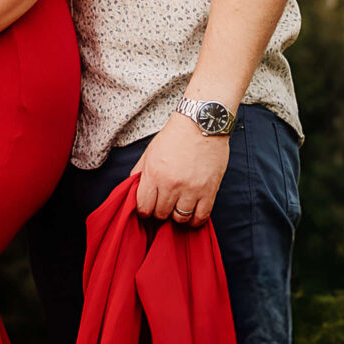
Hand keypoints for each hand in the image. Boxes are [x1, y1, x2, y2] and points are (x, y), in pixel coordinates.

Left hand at [134, 112, 229, 226]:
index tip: (149, 208)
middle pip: (161, 214)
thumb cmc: (175, 136)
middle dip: (161, 212)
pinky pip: (201, 217)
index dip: (144, 210)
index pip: (143, 207)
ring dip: (178, 216)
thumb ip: (140, 173)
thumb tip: (134, 191)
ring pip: (180, 218)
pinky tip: (192, 213)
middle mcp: (171, 184)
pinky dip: (195, 220)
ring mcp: (191, 188)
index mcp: (154, 173)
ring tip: (179, 206)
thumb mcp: (150, 152)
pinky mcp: (209, 190)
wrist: (202, 123)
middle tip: (165, 204)